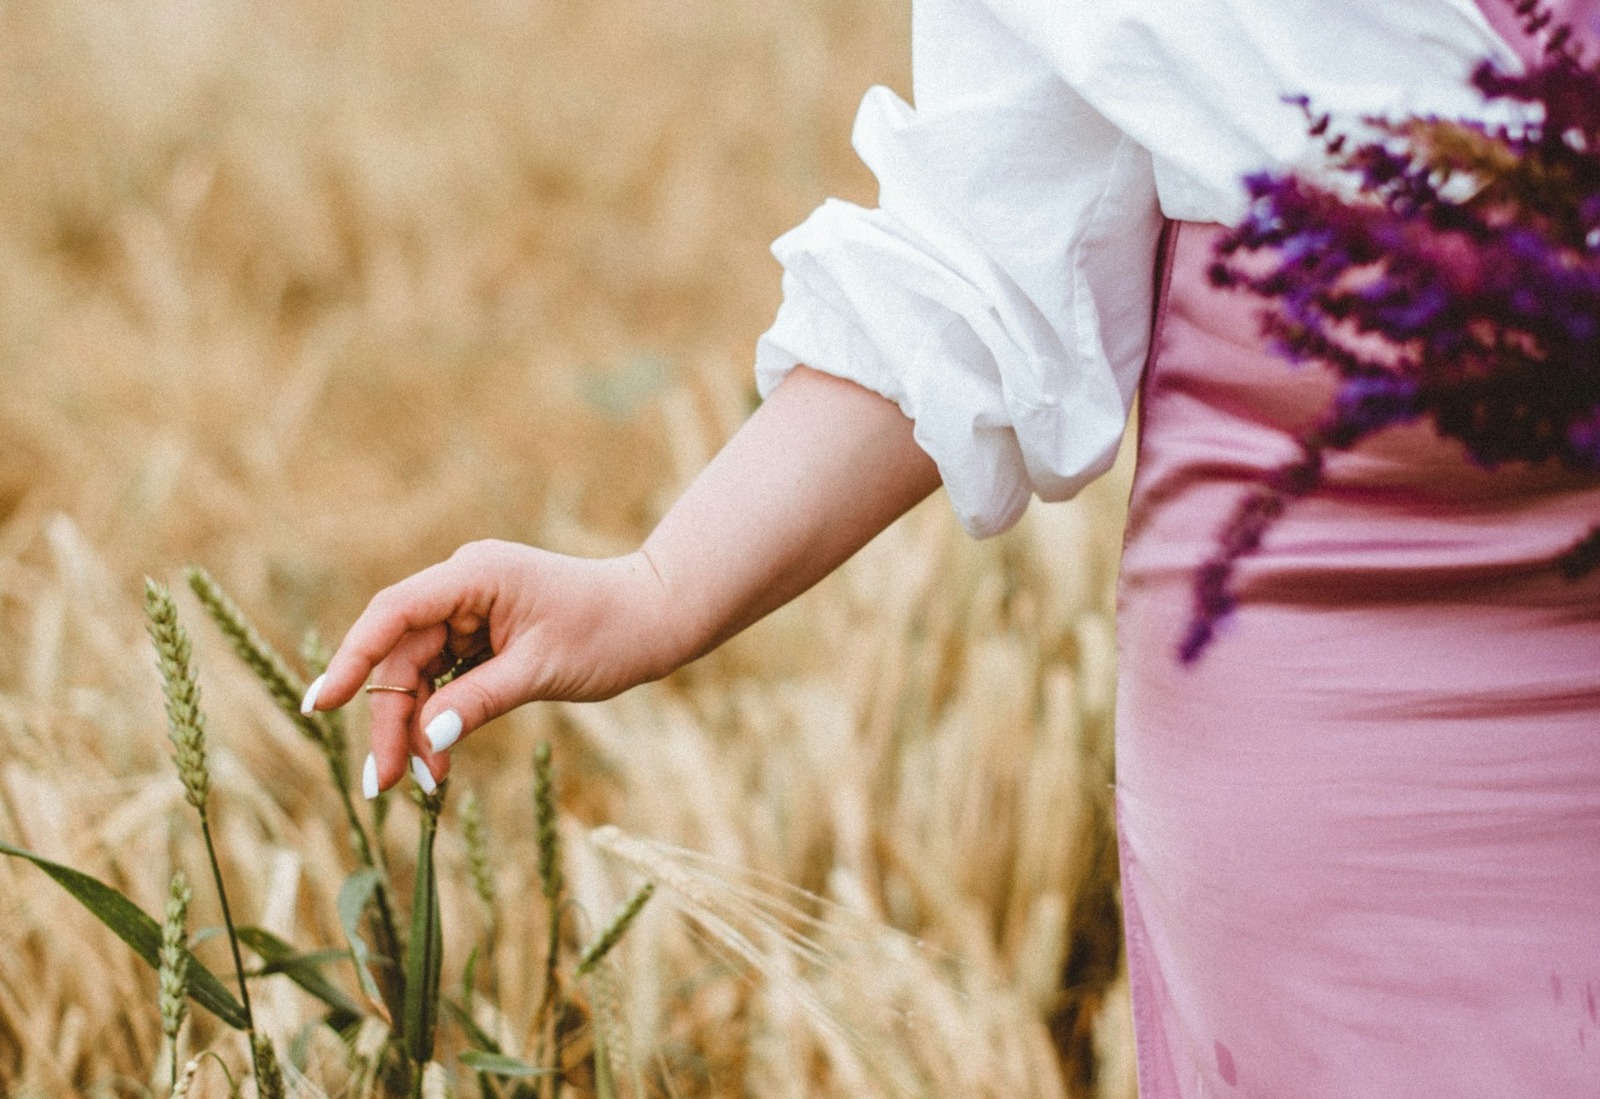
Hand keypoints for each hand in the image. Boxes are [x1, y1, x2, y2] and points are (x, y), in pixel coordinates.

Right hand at [301, 541, 676, 795]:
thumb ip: (479, 701)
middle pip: (403, 654)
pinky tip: (437, 758)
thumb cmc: (609, 632)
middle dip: (392, 718)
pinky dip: (441, 715)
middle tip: (386, 783)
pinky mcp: (485, 633)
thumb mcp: (542, 671)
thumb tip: (424, 740)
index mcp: (474, 575)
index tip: (323, 705)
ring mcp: (474, 609)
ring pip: (421, 670)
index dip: (354, 659)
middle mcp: (465, 585)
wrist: (656, 617)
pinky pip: (446, 675)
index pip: (394, 614)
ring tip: (420, 784)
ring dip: (416, 725)